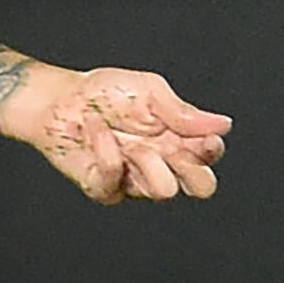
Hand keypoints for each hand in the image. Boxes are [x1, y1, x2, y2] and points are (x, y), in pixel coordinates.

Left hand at [7, 65, 230, 205]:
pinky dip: (106, 150)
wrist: (60, 99)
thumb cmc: (105, 92)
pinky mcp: (104, 188)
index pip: (210, 158)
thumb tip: (223, 125)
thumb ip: (182, 111)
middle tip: (172, 148)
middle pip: (201, 188)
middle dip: (193, 169)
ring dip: (149, 161)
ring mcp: (134, 181)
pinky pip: (116, 181)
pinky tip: (96, 130)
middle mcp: (161, 164)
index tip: (203, 137)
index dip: (212, 151)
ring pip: (164, 191)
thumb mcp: (149, 90)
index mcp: (178, 140)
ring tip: (130, 141)